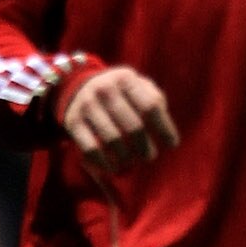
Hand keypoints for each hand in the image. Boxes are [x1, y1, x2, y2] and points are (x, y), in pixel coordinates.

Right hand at [60, 65, 178, 169]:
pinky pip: (92, 149)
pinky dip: (105, 163)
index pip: (151, 106)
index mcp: (125, 78)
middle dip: (146, 148)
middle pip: (134, 127)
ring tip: (133, 162)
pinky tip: (113, 168)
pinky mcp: (73, 122)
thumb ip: (154, 101)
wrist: (78, 86)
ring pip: (114, 140)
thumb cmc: (120, 92)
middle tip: (149, 156)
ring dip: (127, 158)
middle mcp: (105, 89)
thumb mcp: (137, 86)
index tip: (172, 145)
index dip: (164, 128)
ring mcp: (87, 105)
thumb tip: (167, 133)